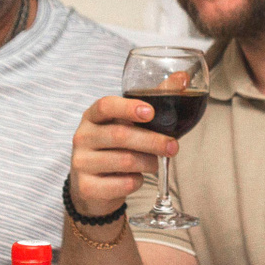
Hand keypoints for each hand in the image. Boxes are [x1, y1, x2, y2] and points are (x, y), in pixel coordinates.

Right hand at [68, 95, 177, 219]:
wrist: (93, 186)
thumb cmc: (115, 148)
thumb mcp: (128, 124)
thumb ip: (153, 100)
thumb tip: (183, 77)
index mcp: (93, 116)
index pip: (105, 106)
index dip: (128, 108)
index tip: (150, 112)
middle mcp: (83, 136)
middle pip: (120, 135)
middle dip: (152, 141)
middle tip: (172, 147)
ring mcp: (82, 162)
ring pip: (125, 161)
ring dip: (148, 163)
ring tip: (155, 163)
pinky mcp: (87, 187)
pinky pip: (122, 184)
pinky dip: (137, 182)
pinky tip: (137, 178)